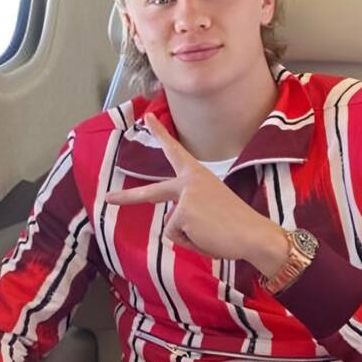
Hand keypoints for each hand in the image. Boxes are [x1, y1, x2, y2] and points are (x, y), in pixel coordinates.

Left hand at [104, 114, 286, 270]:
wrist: (254, 233)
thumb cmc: (237, 224)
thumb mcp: (210, 207)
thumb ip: (189, 208)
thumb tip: (174, 222)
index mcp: (198, 175)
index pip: (176, 151)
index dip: (160, 134)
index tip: (147, 118)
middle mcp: (189, 181)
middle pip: (152, 192)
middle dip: (127, 198)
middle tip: (107, 199)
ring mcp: (184, 196)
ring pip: (173, 227)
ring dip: (190, 236)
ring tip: (212, 232)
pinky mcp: (182, 213)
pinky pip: (177, 236)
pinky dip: (192, 242)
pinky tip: (208, 236)